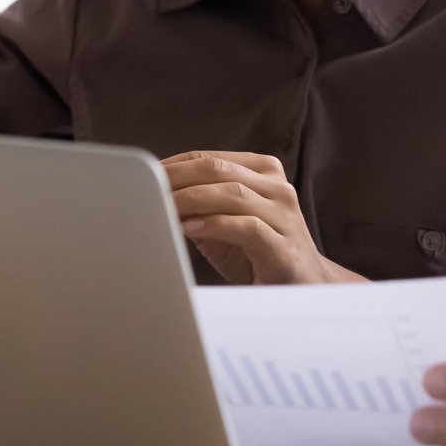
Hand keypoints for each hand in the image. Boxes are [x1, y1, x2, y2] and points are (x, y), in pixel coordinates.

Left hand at [161, 151, 364, 284]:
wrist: (302, 287)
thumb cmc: (256, 252)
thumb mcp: (224, 221)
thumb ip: (198, 204)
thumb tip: (153, 195)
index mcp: (264, 172)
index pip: (210, 158)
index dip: (173, 165)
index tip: (142, 176)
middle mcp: (277, 188)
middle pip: (219, 171)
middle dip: (176, 178)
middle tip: (144, 189)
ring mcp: (284, 216)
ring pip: (233, 194)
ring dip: (191, 199)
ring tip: (162, 208)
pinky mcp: (284, 247)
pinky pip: (248, 228)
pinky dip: (215, 225)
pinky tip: (190, 229)